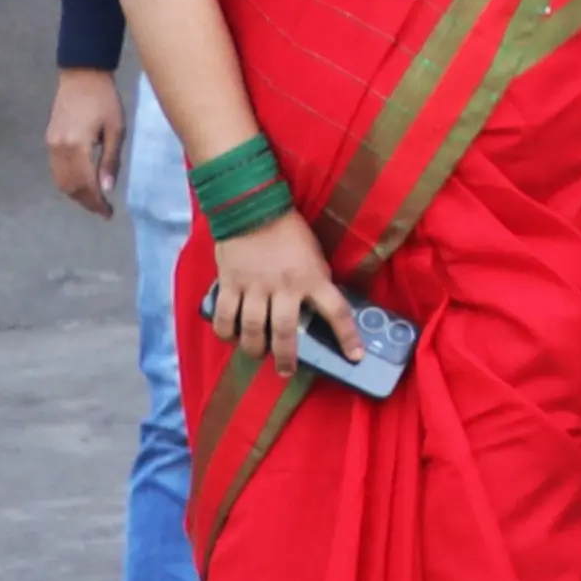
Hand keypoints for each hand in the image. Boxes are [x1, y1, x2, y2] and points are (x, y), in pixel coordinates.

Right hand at [47, 68, 123, 215]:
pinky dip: (68, 182)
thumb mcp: (116, 129)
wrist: (81, 76)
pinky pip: (56, 169)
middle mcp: (59, 148)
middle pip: (69, 186)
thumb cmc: (105, 100)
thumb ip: (110, 160)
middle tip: (103, 211)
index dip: (96, 202)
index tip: (108, 213)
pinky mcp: (49, 140)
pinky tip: (83, 184)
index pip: (85, 184)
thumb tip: (107, 189)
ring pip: (60, 180)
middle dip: (86, 202)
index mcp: (77, 145)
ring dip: (76, 194)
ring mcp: (51, 144)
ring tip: (95, 200)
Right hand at [203, 207, 351, 361]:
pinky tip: (231, 338)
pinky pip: (225, 316)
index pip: (337, 311)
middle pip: (285, 331)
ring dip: (255, 349)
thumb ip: (316, 282)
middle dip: (286, 357)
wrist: (253, 209)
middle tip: (286, 371)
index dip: (347, 336)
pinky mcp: (230, 283)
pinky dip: (226, 332)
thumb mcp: (315, 256)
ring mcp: (255, 286)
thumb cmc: (290, 233)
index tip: (355, 357)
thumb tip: (318, 309)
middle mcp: (284, 286)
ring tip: (258, 355)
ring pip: (253, 329)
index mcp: (313, 278)